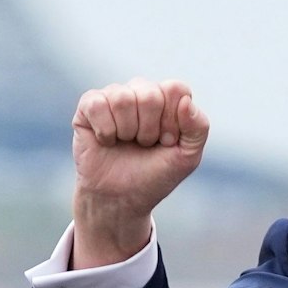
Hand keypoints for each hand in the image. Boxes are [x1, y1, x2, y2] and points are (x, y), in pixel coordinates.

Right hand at [70, 78, 209, 267]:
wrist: (121, 198)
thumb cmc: (154, 175)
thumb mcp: (187, 157)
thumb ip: (198, 128)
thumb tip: (186, 101)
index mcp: (167, 99)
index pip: (175, 89)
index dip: (172, 121)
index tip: (167, 142)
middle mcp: (140, 91)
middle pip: (150, 95)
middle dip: (149, 130)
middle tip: (144, 145)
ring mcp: (114, 96)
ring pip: (123, 99)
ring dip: (127, 131)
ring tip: (126, 143)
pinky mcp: (89, 105)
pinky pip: (98, 105)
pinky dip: (105, 131)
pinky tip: (106, 141)